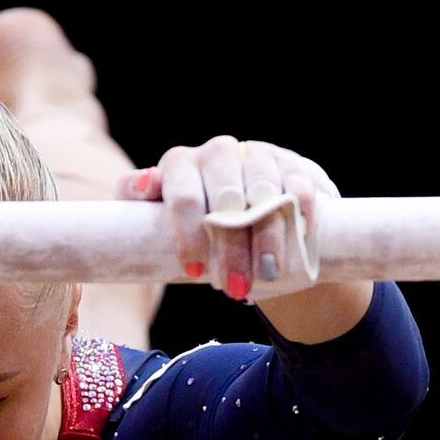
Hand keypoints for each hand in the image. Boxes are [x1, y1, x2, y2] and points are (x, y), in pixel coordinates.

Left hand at [116, 135, 340, 302]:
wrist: (240, 215)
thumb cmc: (189, 222)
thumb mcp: (155, 217)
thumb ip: (138, 202)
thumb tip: (142, 183)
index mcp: (179, 164)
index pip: (184, 197)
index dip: (189, 236)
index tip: (193, 273)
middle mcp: (218, 152)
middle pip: (226, 202)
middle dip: (230, 249)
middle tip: (233, 287)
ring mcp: (257, 155)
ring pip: (265, 195)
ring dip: (267, 239)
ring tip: (266, 275)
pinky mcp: (293, 165)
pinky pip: (300, 186)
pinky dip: (301, 215)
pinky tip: (298, 242)